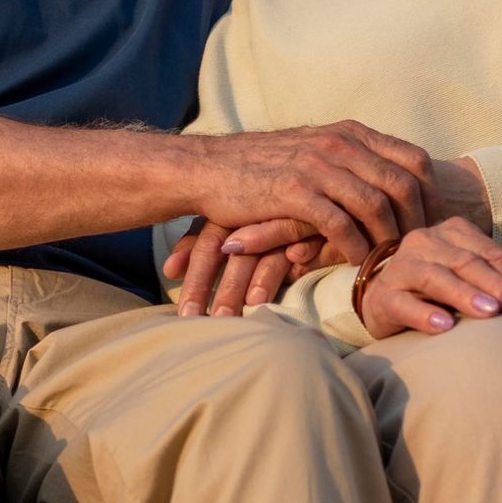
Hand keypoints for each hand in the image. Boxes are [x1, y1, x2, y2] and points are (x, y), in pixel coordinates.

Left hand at [165, 219, 318, 316]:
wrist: (332, 183)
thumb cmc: (278, 207)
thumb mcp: (242, 225)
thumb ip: (207, 241)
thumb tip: (169, 268)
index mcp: (239, 213)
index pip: (209, 239)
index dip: (194, 265)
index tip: (175, 289)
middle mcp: (263, 215)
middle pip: (237, 253)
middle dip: (221, 286)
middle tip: (207, 319)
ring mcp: (297, 218)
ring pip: (275, 250)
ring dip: (262, 277)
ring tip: (250, 306)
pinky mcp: (331, 223)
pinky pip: (317, 238)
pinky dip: (308, 251)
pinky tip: (297, 260)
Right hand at [184, 120, 436, 267]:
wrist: (209, 167)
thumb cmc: (263, 167)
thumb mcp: (314, 150)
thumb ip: (350, 161)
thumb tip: (390, 185)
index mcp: (350, 133)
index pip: (413, 158)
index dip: (433, 194)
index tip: (437, 223)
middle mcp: (340, 144)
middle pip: (403, 183)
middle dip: (419, 221)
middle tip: (420, 252)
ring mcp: (317, 166)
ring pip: (376, 205)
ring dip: (388, 239)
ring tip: (391, 262)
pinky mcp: (294, 191)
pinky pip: (341, 224)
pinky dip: (356, 248)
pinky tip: (357, 263)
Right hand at [354, 219, 501, 339]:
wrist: (384, 302)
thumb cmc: (436, 292)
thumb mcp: (467, 279)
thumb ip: (495, 283)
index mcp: (450, 232)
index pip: (488, 252)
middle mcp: (423, 242)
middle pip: (465, 262)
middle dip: (495, 285)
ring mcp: (400, 267)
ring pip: (435, 277)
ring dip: (464, 295)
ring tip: (489, 312)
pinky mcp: (382, 297)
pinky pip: (404, 304)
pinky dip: (424, 314)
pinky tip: (445, 326)